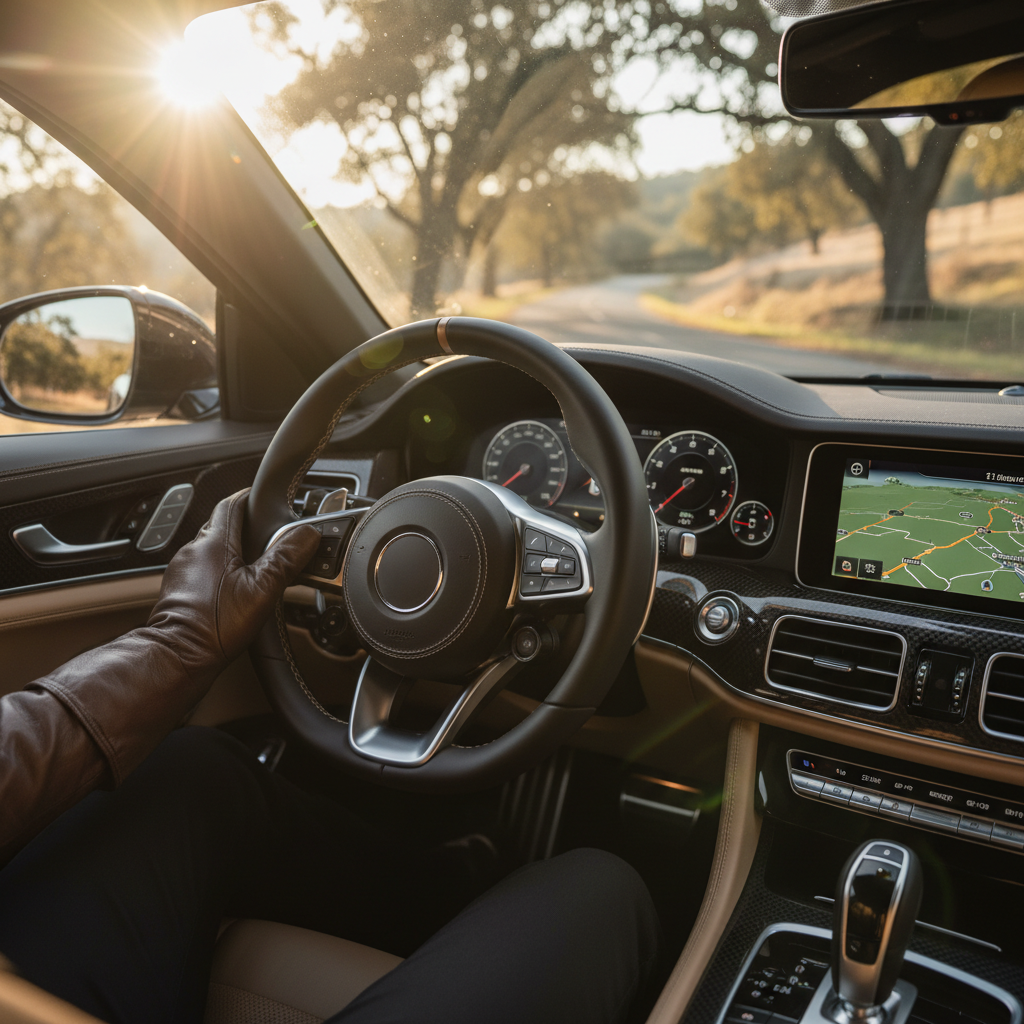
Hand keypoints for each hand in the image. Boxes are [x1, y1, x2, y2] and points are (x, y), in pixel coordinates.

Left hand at [147, 490, 319, 672]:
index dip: (250, 498)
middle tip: (269, 539)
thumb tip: (307, 534)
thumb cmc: (215, 626)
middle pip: (223, 526)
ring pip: (212, 549)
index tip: (264, 500)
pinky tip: (234, 591)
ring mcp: (182, 571)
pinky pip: (202, 570)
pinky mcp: (178, 591)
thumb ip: (286, 558)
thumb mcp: (262, 589)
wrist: (179, 657)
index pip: (232, 503)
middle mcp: (193, 551)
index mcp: (214, 542)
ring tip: (256, 568)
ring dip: (233, 552)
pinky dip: (220, 572)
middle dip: (246, 529)